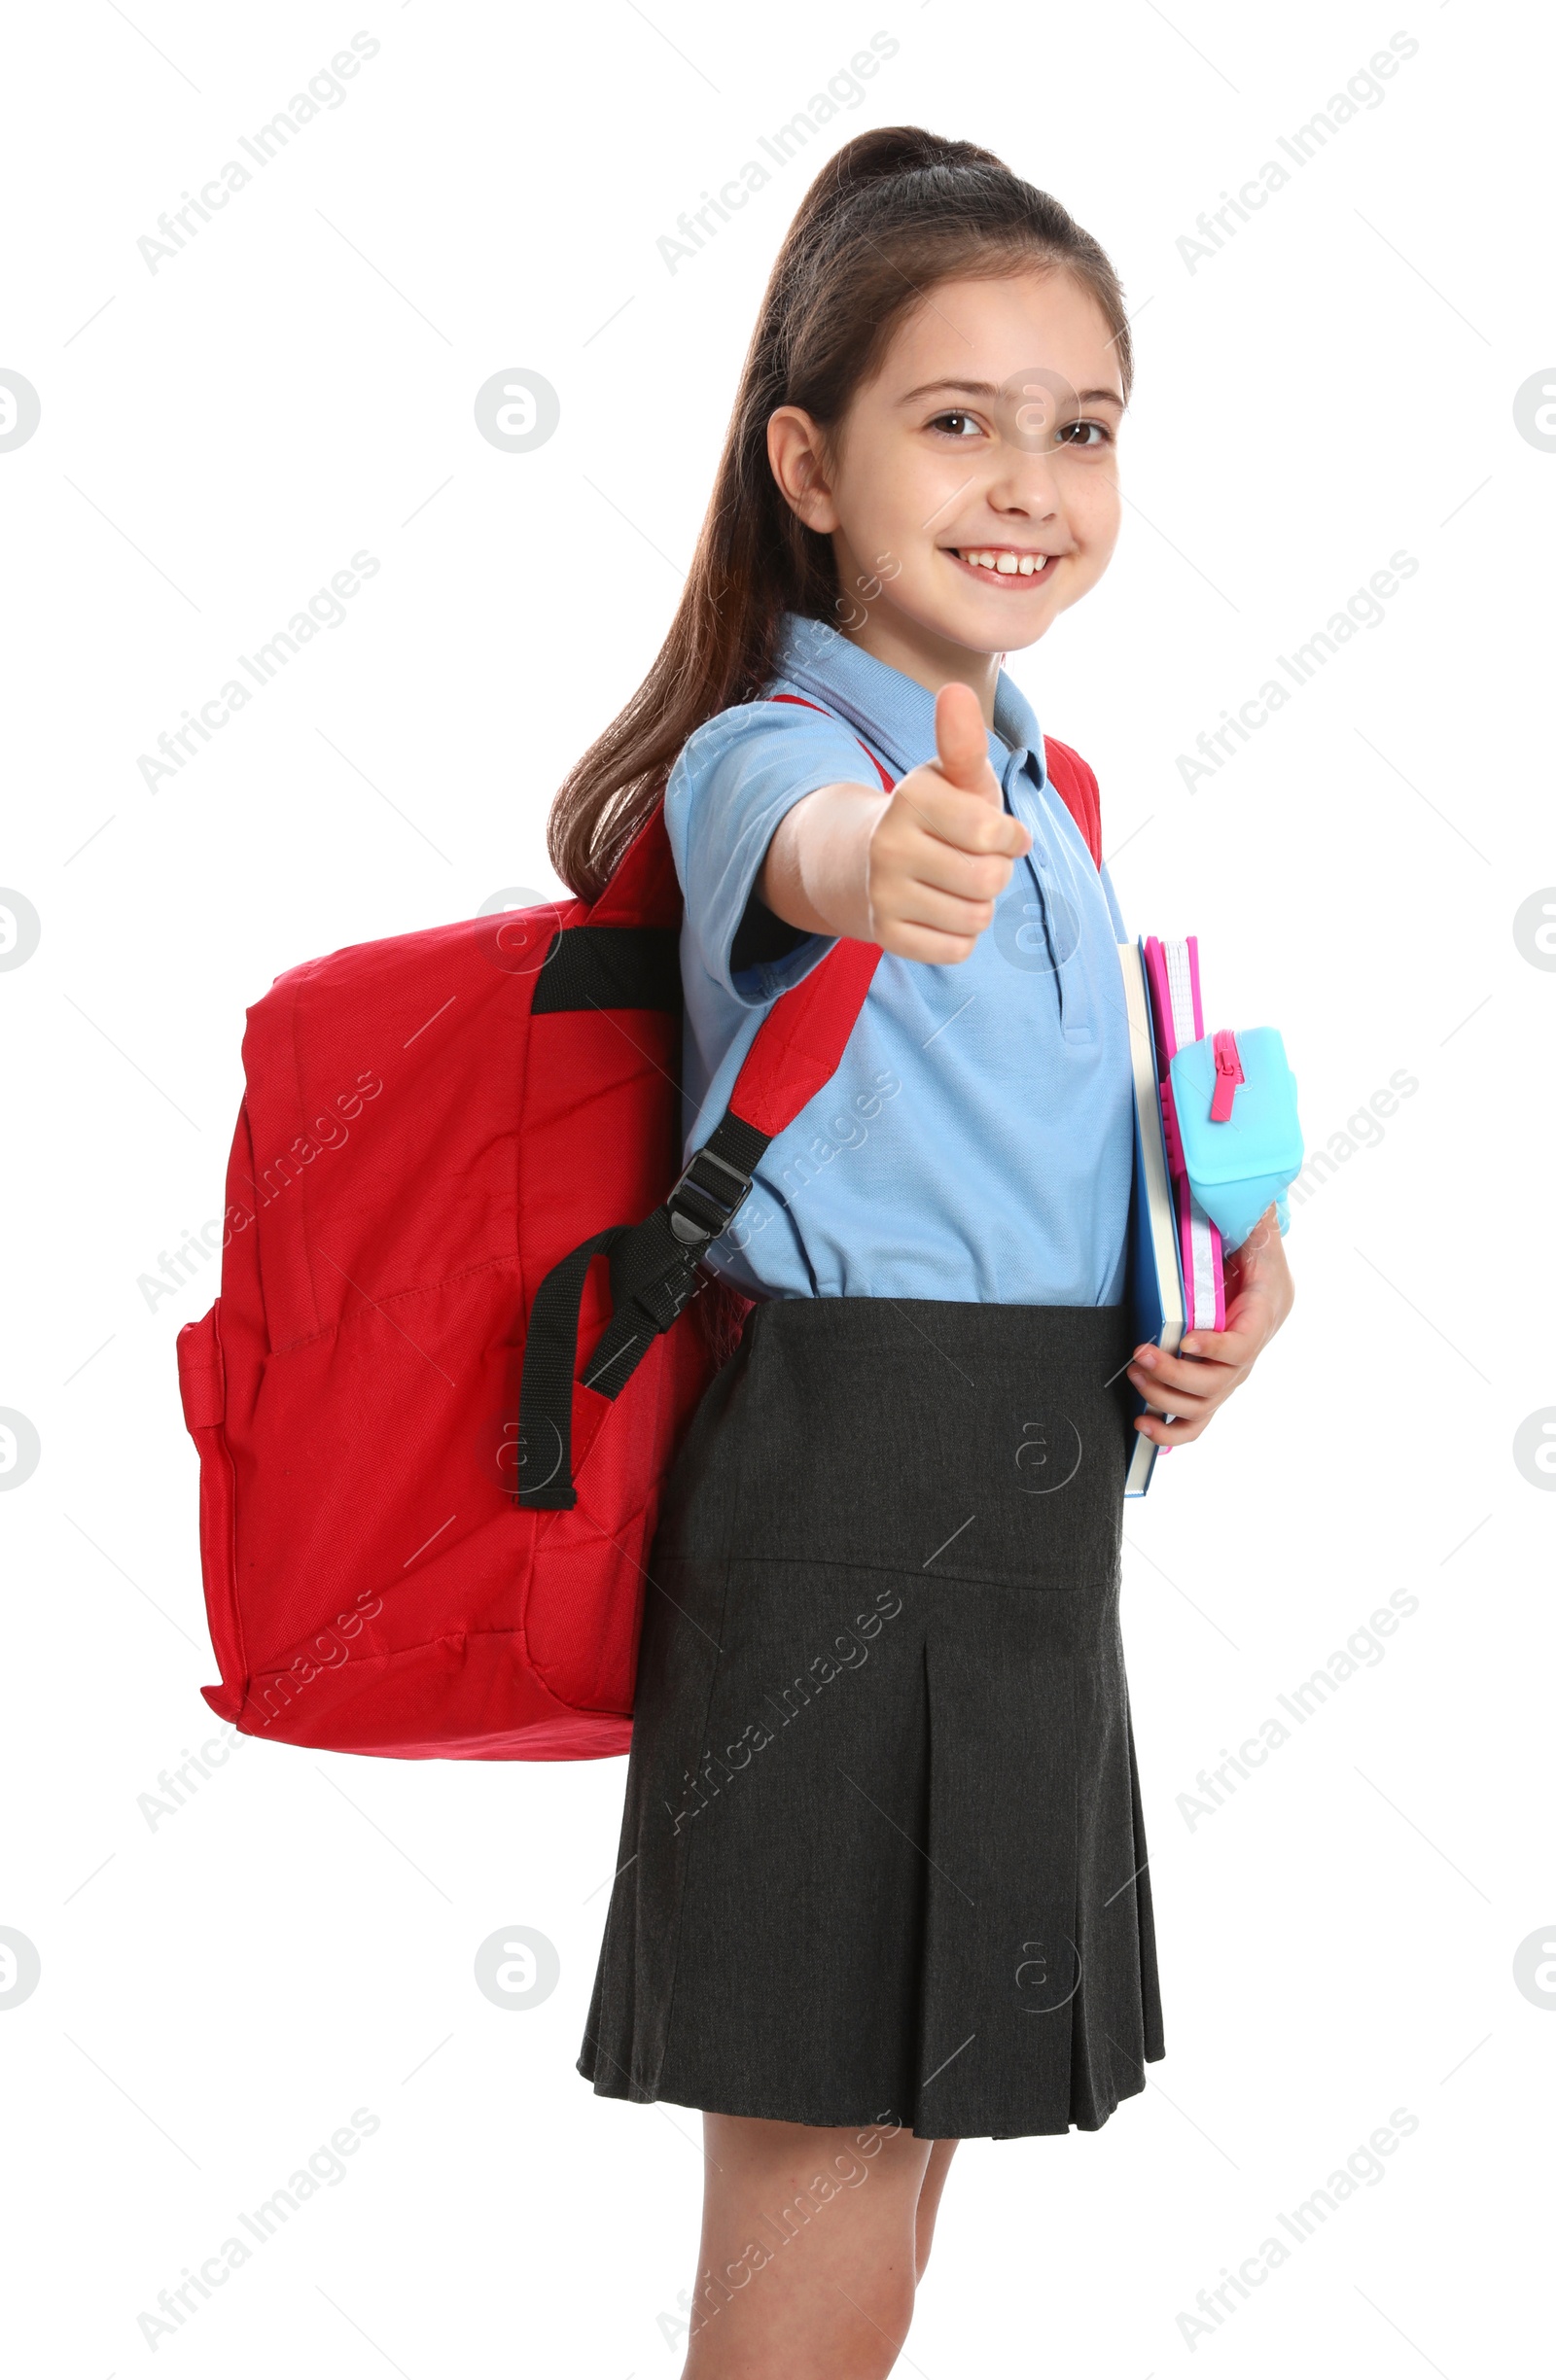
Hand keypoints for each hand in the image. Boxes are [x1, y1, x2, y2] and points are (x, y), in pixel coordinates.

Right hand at [861, 681, 1030, 961]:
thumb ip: (962, 741)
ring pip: (974, 919)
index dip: (1008, 838)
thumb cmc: (935, 815)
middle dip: (995, 873)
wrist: (866, 861)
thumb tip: (954, 690)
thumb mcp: (953, 777)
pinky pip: (955, 950)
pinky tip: (940, 912)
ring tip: (956, 886)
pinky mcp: (885, 936)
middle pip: (988, 880)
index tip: (997, 832)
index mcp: (911, 798)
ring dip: (979, 906)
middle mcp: (889, 845)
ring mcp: (882, 894)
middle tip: (974, 861)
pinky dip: (960, 936)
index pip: (990, 833)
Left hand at [1126, 1205, 1294, 1446]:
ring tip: (1136, 1375)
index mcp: (1265, 1310)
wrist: (1255, 1260)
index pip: (1246, 1343)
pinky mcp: (1215, 1383)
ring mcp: (1233, 1371)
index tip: (1186, 1340)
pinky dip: (1171, 1431)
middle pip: (1221, 1382)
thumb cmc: (1249, 1242)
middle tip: (1141, 1355)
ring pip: (1206, 1405)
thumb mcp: (1255, 1223)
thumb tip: (1248, 1204)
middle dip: (1176, 1374)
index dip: (1217, 1348)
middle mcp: (1252, 1348)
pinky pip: (1198, 1419)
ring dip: (1166, 1397)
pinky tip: (1143, 1426)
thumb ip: (1250, 1217)